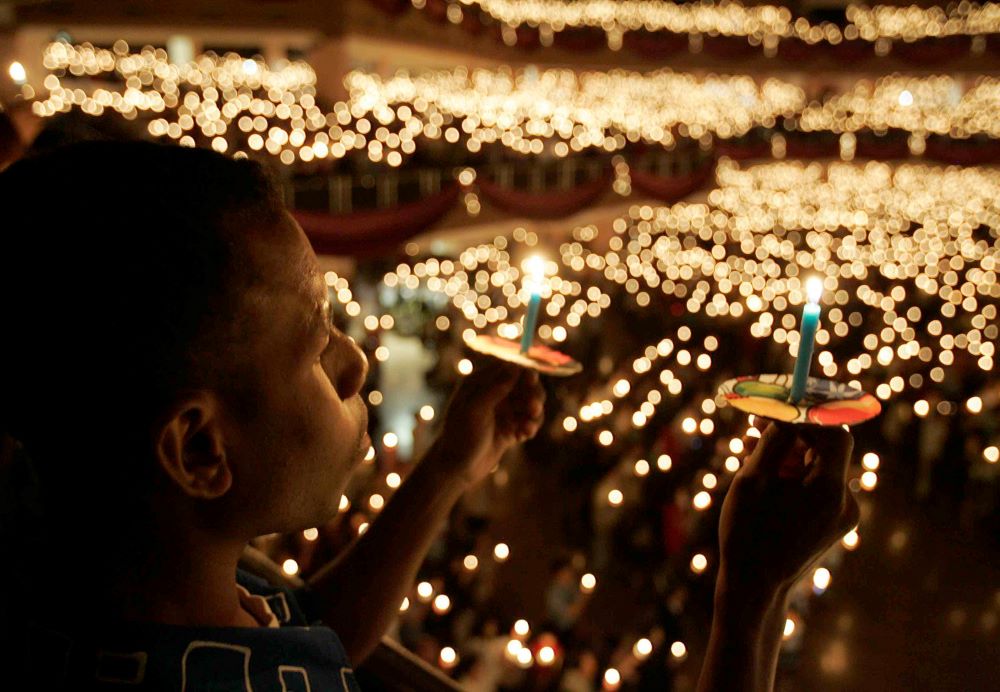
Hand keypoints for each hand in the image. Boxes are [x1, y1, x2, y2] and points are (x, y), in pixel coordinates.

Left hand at [433, 359, 545, 489]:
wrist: (456, 468)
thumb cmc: (461, 435)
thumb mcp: (475, 409)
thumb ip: (495, 388)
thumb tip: (516, 367)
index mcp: (480, 383)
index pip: (509, 369)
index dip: (523, 373)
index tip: (532, 382)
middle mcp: (493, 395)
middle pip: (525, 386)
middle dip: (533, 396)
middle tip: (533, 409)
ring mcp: (502, 412)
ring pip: (530, 405)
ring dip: (534, 414)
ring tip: (528, 427)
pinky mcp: (509, 429)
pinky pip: (528, 422)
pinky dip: (530, 427)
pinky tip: (524, 436)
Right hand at [717, 421, 859, 601]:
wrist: (755, 587)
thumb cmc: (747, 533)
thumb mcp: (752, 480)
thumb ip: (772, 441)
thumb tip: (786, 410)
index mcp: (828, 490)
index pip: (833, 433)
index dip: (807, 414)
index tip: (779, 404)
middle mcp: (845, 502)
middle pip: (826, 449)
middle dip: (792, 433)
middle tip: (756, 422)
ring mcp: (842, 515)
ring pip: (818, 466)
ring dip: (788, 453)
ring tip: (749, 448)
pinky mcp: (834, 523)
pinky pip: (817, 486)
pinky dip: (793, 475)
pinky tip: (764, 474)